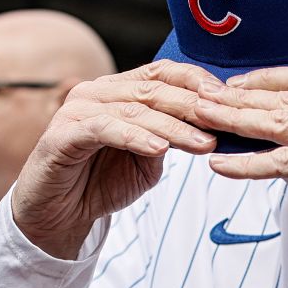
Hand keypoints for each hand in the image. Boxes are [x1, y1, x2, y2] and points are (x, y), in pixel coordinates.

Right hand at [12, 60, 219, 258]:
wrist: (59, 215)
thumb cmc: (102, 182)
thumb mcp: (147, 161)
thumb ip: (170, 140)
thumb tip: (209, 128)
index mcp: (119, 91)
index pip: (162, 73)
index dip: (196, 81)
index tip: (228, 98)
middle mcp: (97, 92)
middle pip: (153, 90)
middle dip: (193, 106)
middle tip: (224, 121)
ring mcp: (78, 110)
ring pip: (134, 110)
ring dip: (173, 127)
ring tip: (203, 143)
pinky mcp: (62, 134)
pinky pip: (105, 129)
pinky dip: (135, 137)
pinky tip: (159, 149)